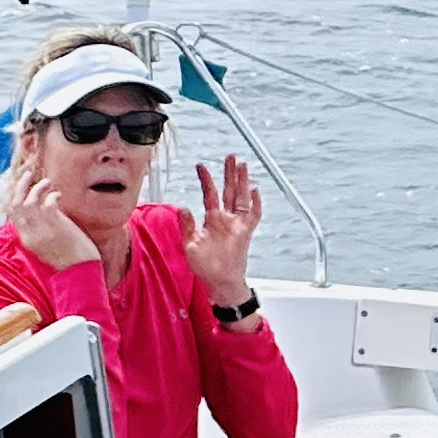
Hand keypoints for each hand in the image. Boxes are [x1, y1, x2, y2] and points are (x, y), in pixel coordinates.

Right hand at [7, 174, 96, 270]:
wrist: (80, 270)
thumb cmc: (68, 259)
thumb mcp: (46, 248)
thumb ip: (40, 231)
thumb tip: (43, 211)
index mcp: (26, 240)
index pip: (13, 215)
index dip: (18, 198)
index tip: (26, 189)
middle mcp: (30, 233)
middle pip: (17, 204)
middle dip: (21, 186)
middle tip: (28, 174)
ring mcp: (42, 228)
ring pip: (30, 200)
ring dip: (38, 187)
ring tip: (47, 182)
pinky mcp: (55, 224)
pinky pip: (48, 202)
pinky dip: (52, 195)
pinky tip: (59, 195)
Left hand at [185, 156, 260, 303]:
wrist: (220, 282)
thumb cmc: (205, 266)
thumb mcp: (190, 245)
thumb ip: (187, 225)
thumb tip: (182, 206)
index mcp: (212, 219)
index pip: (210, 194)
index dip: (206, 179)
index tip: (200, 165)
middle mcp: (226, 219)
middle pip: (229, 190)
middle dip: (230, 173)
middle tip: (231, 156)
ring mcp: (237, 224)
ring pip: (241, 197)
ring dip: (242, 181)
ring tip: (243, 164)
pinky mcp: (246, 232)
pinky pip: (254, 215)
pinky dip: (255, 203)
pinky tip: (255, 190)